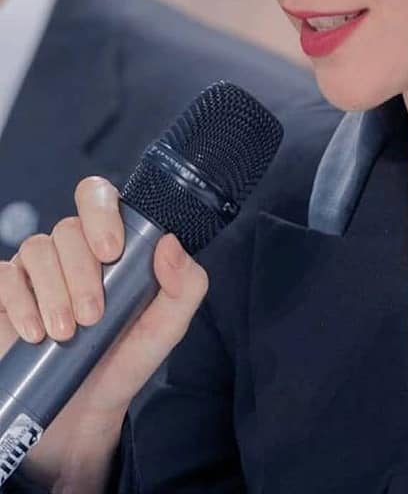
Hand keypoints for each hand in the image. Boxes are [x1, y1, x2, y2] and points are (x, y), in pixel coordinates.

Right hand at [0, 175, 208, 488]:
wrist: (84, 415)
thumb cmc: (125, 360)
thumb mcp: (166, 329)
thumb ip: (184, 287)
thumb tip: (171, 243)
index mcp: (110, 244)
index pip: (98, 197)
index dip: (101, 212)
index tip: (112, 251)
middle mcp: (70, 251)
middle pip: (67, 229)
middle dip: (81, 272)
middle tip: (93, 315)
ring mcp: (35, 272)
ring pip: (35, 250)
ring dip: (53, 291)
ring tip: (67, 331)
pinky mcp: (6, 296)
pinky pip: (3, 276)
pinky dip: (19, 303)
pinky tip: (35, 333)